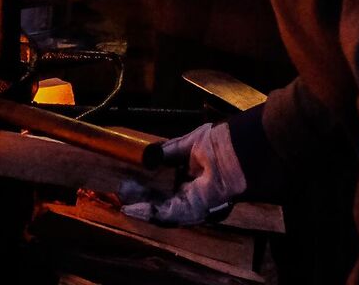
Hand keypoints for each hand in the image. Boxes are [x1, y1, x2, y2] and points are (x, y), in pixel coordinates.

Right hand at [120, 121, 246, 225]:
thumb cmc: (218, 144)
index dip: (149, 188)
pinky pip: (171, 214)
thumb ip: (167, 152)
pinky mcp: (196, 209)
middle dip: (143, 199)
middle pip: (164, 201)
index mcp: (195, 179)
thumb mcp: (188, 144)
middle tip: (123, 194)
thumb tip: (147, 157)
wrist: (235, 150)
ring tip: (124, 204)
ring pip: (164, 210)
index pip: (167, 188)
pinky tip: (134, 209)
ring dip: (144, 209)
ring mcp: (196, 204)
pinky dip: (151, 213)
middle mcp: (195, 194)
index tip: (130, 183)